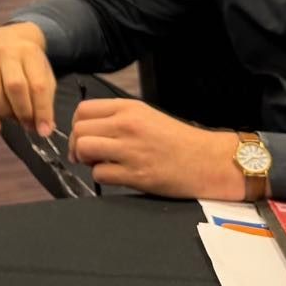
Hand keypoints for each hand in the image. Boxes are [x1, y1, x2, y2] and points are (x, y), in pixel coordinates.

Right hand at [0, 21, 55, 135]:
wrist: (7, 39)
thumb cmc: (29, 62)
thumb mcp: (44, 73)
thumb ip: (45, 100)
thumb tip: (44, 128)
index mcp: (29, 52)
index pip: (37, 85)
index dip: (42, 111)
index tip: (44, 130)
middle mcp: (6, 53)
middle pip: (14, 86)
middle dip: (23, 111)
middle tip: (29, 125)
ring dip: (4, 111)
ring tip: (14, 120)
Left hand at [68, 98, 242, 199]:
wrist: (209, 161)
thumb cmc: (178, 140)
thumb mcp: (146, 116)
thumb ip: (116, 119)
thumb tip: (85, 132)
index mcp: (128, 108)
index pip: (83, 110)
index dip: (77, 125)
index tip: (84, 136)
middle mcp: (126, 125)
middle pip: (79, 130)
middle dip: (77, 144)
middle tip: (88, 155)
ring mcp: (131, 150)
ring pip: (84, 149)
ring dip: (85, 160)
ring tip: (99, 164)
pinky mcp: (136, 175)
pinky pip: (99, 174)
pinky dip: (102, 177)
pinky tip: (116, 175)